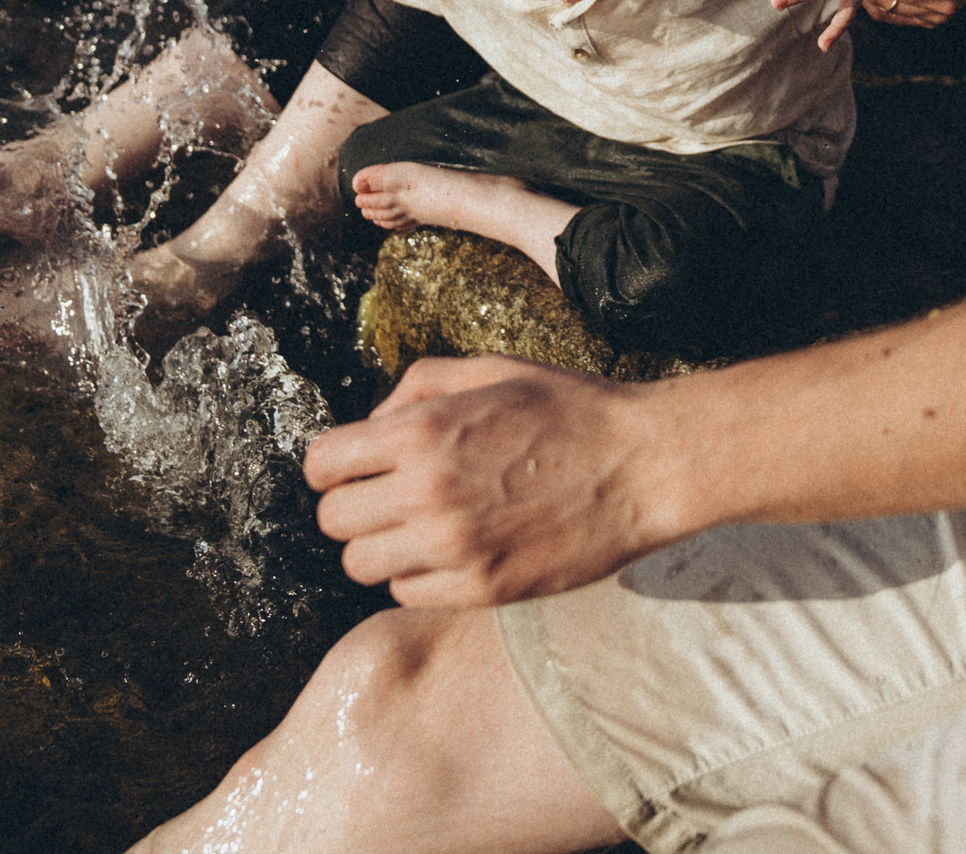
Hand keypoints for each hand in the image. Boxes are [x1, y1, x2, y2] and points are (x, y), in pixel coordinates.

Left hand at [306, 355, 666, 605]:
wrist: (643, 466)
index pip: (321, 465)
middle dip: (354, 505)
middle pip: (333, 520)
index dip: (333, 465)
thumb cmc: (571, 410)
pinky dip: (419, 577)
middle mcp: (427, 491)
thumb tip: (371, 424)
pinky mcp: (481, 588)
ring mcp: (454, 547)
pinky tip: (454, 552)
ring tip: (420, 529)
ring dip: (381, 547)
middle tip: (390, 498)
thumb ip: (416, 387)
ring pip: (361, 565)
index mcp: (423, 431)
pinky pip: (407, 595)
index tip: (354, 468)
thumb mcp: (492, 370)